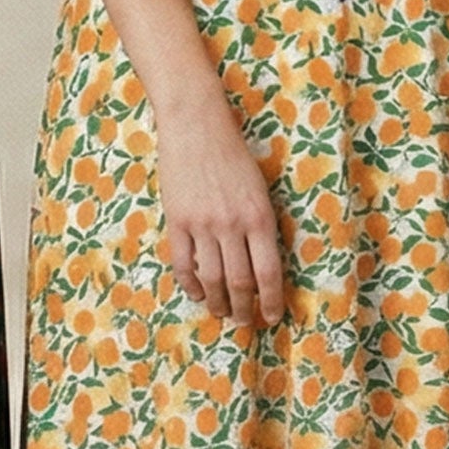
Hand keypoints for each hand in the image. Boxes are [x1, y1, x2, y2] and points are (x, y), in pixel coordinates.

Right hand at [157, 102, 284, 325]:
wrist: (197, 125)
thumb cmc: (234, 154)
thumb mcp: (259, 189)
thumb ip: (261, 225)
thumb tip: (263, 265)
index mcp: (259, 217)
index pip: (269, 273)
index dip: (271, 302)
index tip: (272, 318)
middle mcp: (232, 225)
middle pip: (240, 283)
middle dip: (244, 310)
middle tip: (244, 323)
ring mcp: (202, 224)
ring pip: (212, 279)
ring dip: (217, 303)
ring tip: (221, 313)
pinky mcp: (177, 220)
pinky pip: (183, 264)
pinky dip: (190, 285)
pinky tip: (197, 293)